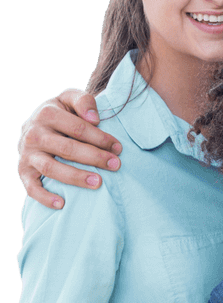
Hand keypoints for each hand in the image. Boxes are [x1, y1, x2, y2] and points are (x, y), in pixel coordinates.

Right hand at [18, 88, 121, 208]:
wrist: (37, 123)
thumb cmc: (63, 112)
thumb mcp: (71, 99)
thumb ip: (83, 101)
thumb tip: (94, 119)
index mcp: (46, 113)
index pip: (78, 128)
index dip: (101, 138)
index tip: (118, 148)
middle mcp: (33, 134)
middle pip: (67, 148)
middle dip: (94, 158)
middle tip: (116, 165)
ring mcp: (27, 154)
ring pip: (51, 168)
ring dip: (75, 177)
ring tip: (98, 183)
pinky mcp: (23, 171)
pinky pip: (31, 187)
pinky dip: (44, 197)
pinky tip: (62, 204)